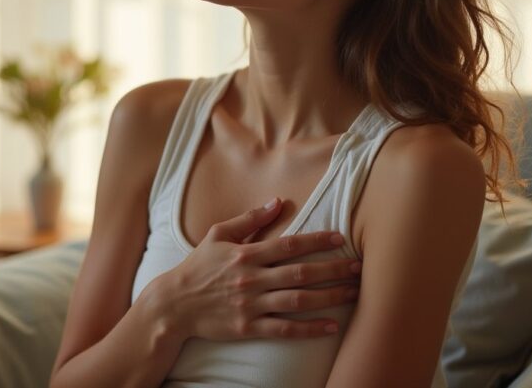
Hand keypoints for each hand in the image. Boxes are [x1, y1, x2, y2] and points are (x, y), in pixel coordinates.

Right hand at [159, 197, 361, 340]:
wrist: (174, 304)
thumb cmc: (198, 266)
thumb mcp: (218, 235)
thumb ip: (249, 220)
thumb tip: (277, 202)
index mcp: (247, 254)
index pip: (289, 245)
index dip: (317, 241)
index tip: (340, 239)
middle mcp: (252, 279)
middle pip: (301, 273)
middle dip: (333, 269)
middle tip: (357, 267)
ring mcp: (252, 305)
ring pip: (298, 300)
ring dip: (329, 297)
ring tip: (353, 293)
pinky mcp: (249, 328)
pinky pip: (285, 328)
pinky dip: (309, 328)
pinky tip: (331, 325)